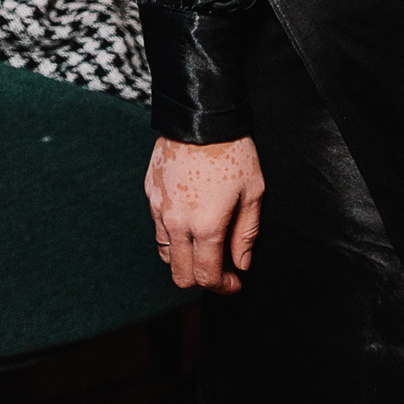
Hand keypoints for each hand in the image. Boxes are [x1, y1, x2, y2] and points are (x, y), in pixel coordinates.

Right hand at [145, 135, 264, 294]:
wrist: (202, 116)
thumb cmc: (234, 151)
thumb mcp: (253, 191)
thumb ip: (246, 233)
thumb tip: (240, 264)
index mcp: (205, 226)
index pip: (206, 277)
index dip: (222, 287)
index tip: (234, 283)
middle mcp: (177, 224)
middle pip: (180, 275)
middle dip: (201, 280)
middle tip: (220, 269)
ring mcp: (159, 210)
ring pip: (166, 253)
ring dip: (184, 258)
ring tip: (204, 244)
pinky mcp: (150, 195)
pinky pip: (158, 227)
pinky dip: (173, 234)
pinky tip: (190, 218)